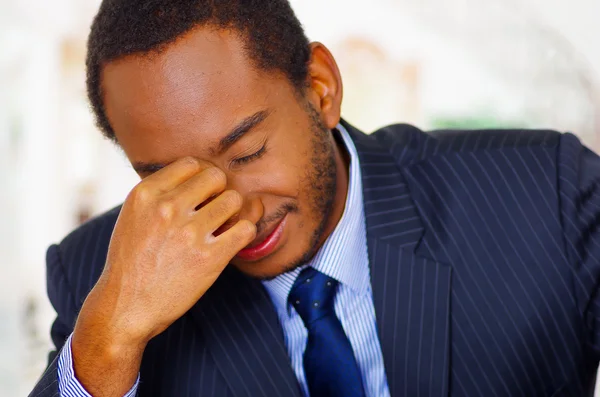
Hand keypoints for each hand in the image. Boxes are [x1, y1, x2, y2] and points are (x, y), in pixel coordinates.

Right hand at [71, 157, 255, 395]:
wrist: (125, 307)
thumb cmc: (132, 261)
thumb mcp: (133, 216)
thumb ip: (161, 193)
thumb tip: (202, 175)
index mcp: (146, 193)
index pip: (192, 164)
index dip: (202, 178)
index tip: (202, 195)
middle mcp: (167, 207)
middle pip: (217, 177)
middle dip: (220, 191)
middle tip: (215, 210)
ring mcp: (189, 232)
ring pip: (234, 200)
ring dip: (234, 212)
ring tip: (225, 225)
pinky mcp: (209, 258)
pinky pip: (246, 229)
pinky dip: (245, 232)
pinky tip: (234, 240)